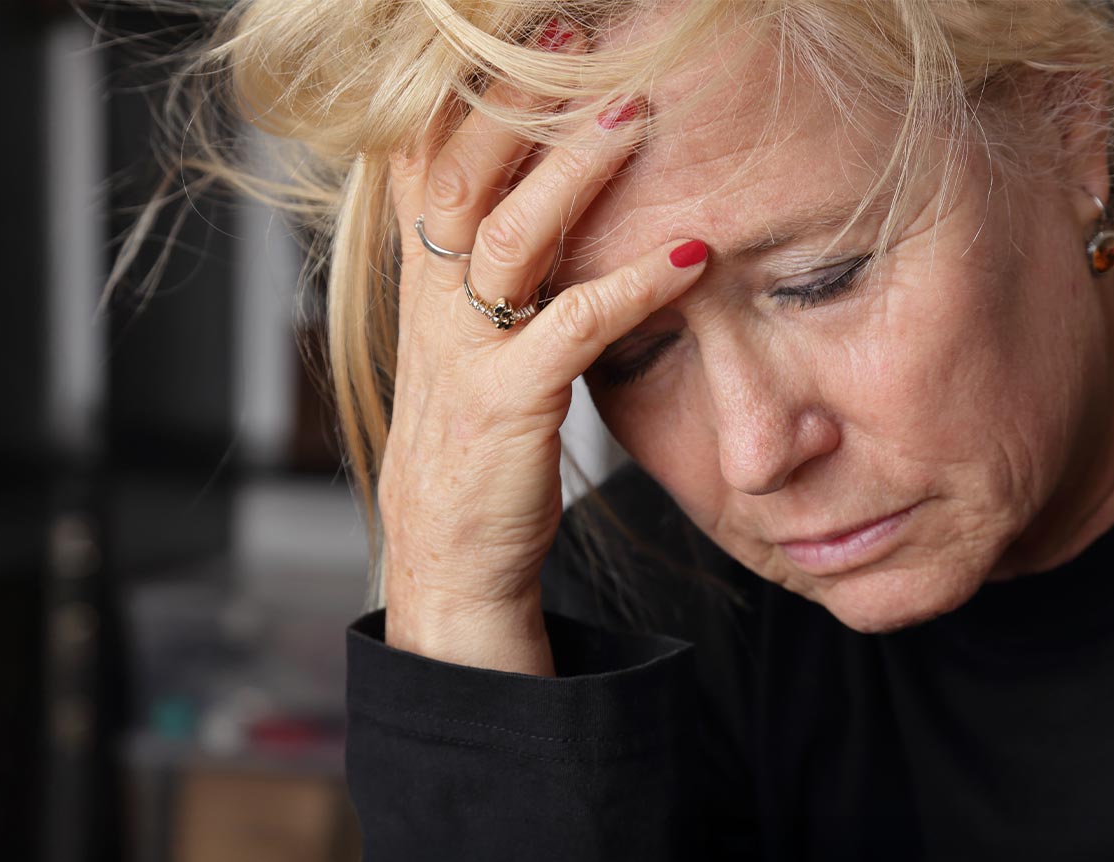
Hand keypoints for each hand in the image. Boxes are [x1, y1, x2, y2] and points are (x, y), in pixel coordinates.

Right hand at [380, 85, 707, 674]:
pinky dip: (635, 283)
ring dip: (575, 170)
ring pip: (510, 235)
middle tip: (574, 36)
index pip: (423, 163)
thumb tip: (538, 207)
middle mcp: (430, 305)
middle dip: (515, 101)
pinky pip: (572, 326)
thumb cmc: (474, 448)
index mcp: (421, 284)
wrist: (449, 557)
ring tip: (637, 111)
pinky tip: (692, 251)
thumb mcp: (463, 347)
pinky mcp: (506, 405)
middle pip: (459, 175)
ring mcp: (463, 353)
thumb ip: (485, 276)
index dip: (464, 93)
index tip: (522, 34)